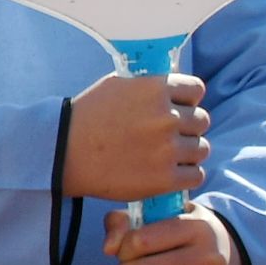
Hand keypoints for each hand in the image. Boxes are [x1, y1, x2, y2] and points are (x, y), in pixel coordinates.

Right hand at [59, 67, 209, 204]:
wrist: (63, 154)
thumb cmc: (87, 117)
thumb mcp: (117, 85)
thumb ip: (150, 85)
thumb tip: (175, 85)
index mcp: (157, 89)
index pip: (197, 90)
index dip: (187, 100)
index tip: (177, 108)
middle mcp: (168, 117)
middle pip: (202, 120)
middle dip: (187, 127)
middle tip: (168, 136)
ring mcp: (168, 149)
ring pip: (201, 149)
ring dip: (188, 152)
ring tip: (167, 156)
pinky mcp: (165, 179)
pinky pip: (196, 176)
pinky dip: (185, 175)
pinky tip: (168, 173)